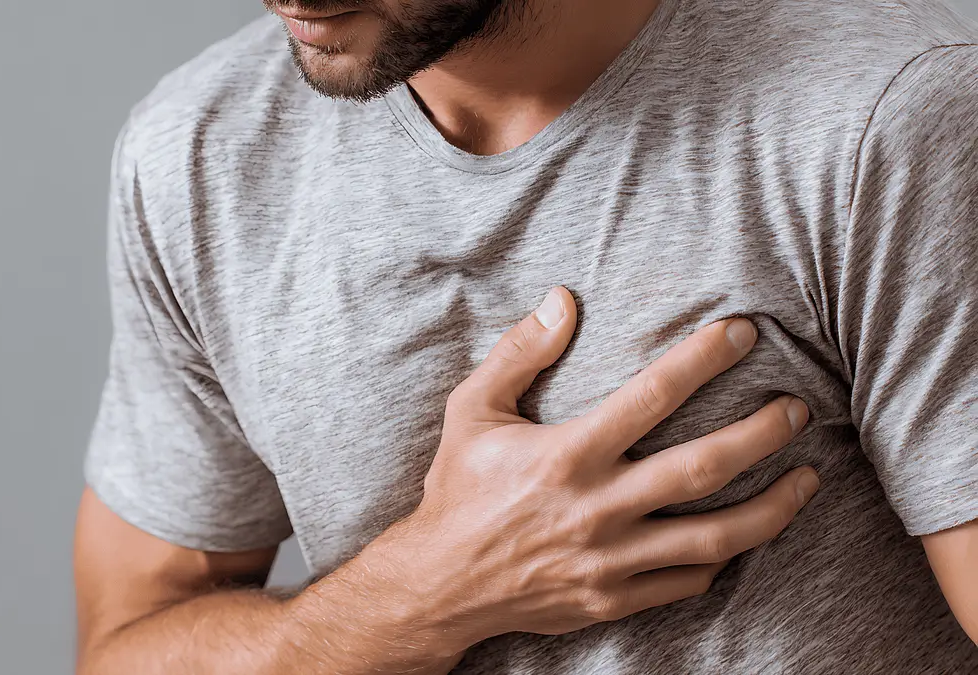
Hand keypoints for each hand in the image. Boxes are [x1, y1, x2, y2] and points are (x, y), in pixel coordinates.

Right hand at [397, 286, 816, 647]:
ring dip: (772, 506)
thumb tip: (561, 299)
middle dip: (761, 434)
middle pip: (703, 467)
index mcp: (565, 454)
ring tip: (808, 478)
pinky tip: (743, 535)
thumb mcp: (470, 410)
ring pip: (715, 536)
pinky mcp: (613, 599)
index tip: (741, 332)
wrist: (440, 584)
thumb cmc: (457, 489)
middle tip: (796, 410)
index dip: (703, 358)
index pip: (651, 396)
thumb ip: (517, 353)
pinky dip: (722, 559)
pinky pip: (687, 582)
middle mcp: (596, 507)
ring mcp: (610, 560)